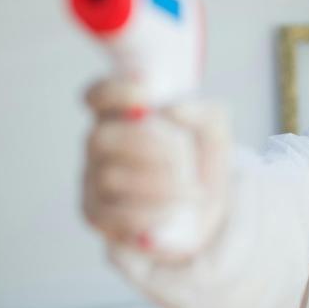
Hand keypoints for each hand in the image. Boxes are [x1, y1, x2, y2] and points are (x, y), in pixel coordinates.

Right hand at [81, 72, 230, 263]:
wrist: (203, 213)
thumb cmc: (199, 165)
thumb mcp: (215, 135)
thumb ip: (204, 113)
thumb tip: (173, 110)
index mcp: (122, 115)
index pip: (98, 96)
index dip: (114, 92)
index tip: (147, 95)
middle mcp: (100, 145)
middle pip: (101, 137)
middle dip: (150, 147)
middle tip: (185, 159)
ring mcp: (93, 180)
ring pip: (111, 177)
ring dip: (161, 184)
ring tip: (191, 191)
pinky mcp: (96, 215)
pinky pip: (116, 214)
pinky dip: (153, 212)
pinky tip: (174, 211)